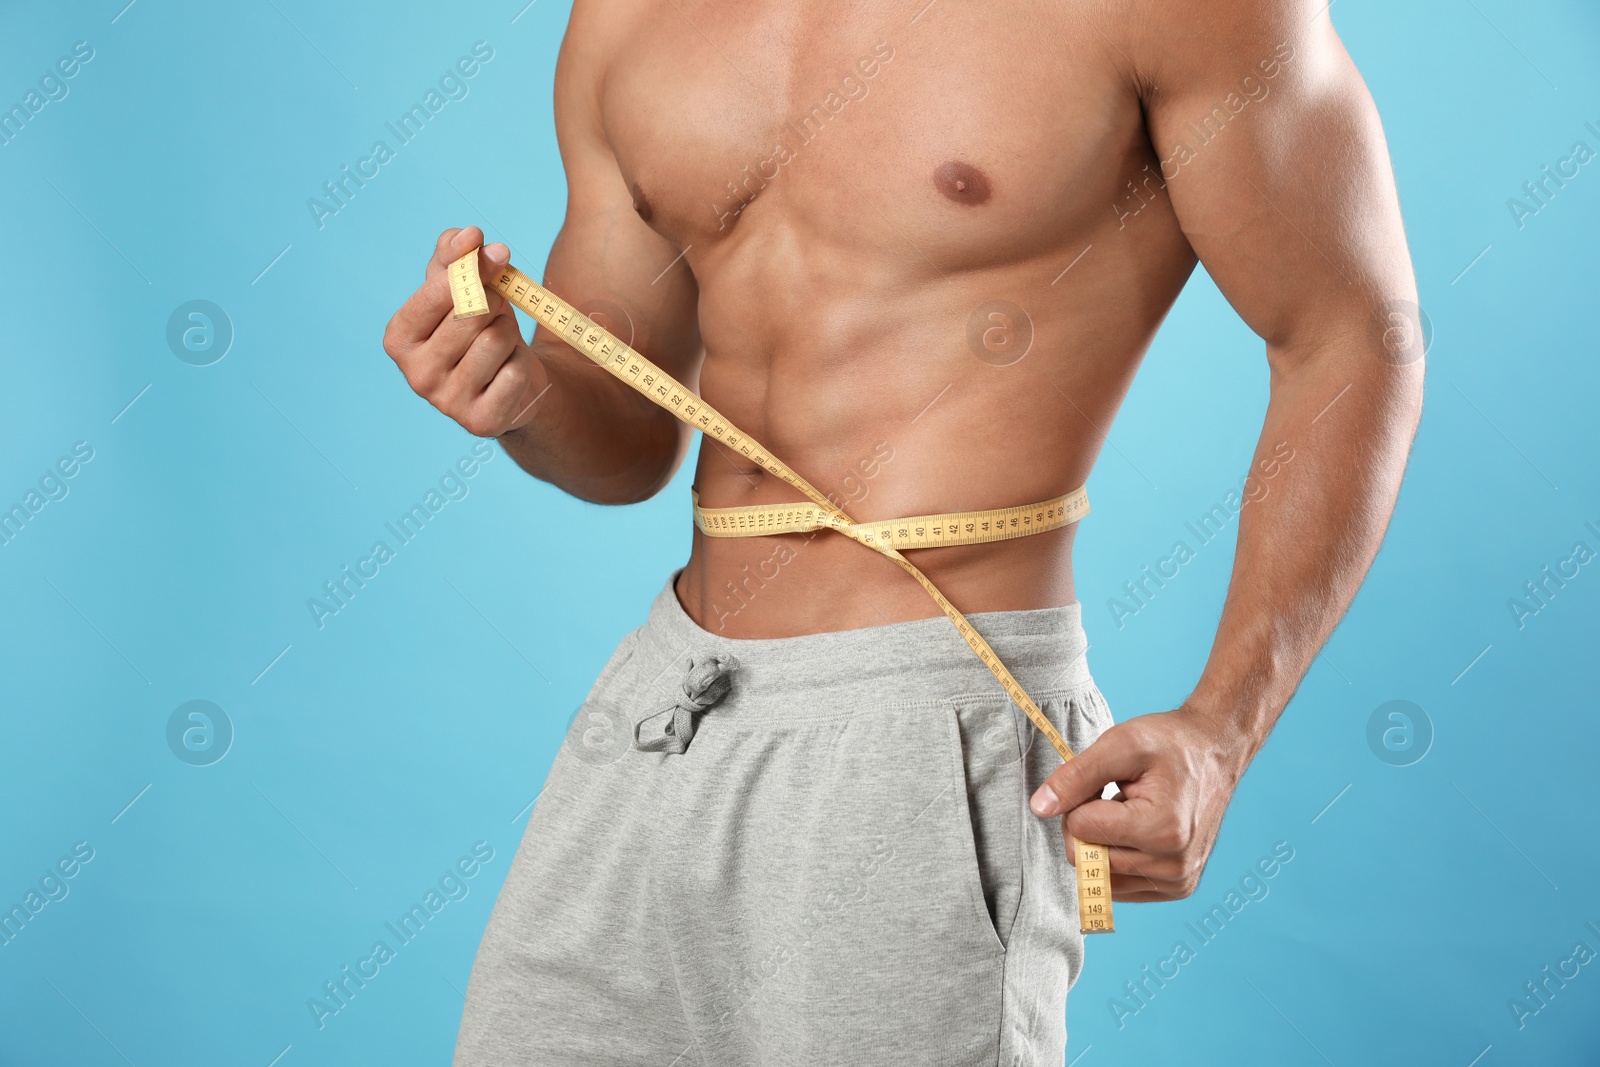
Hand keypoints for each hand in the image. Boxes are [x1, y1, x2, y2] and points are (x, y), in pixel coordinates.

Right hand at [382, 227, 547, 437]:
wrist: (512, 382)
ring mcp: (446, 403)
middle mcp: (415, 375)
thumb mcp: (462, 287)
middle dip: (495, 303)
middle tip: (497, 311)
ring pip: (496, 340)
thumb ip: (454, 256)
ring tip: (502, 342)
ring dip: (509, 332)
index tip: (497, 251)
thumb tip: (466, 236)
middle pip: (471, 315)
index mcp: (399, 338)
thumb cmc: (481, 328)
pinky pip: (515, 372)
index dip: (473, 266)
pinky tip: (509, 372)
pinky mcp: (480, 422)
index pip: (437, 292)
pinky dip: (521, 364)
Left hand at [1029, 708, 1250, 901]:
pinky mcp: (1176, 889)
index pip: (1080, 829)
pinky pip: (1118, 886)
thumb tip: (1040, 808)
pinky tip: (1138, 832)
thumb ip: (1075, 776)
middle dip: (1087, 824)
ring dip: (1103, 843)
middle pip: (1086, 859)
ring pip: (1099, 877)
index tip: (1104, 783)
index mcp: (1162, 830)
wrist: (1215, 752)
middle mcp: (1174, 866)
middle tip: (1112, 796)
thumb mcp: (1120, 744)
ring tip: (1129, 813)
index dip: (1080, 800)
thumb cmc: (1169, 744)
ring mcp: (1177, 882)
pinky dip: (1117, 858)